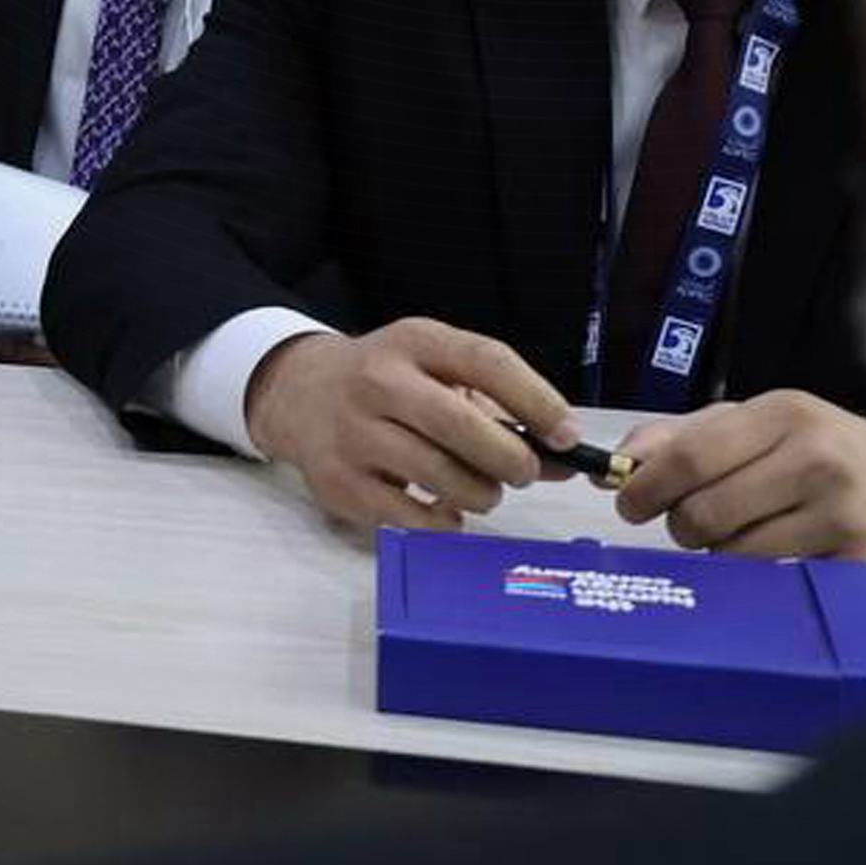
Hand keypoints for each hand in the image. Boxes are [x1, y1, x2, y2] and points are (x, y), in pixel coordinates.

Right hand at [240, 317, 575, 533]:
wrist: (299, 393)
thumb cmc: (390, 384)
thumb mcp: (436, 369)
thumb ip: (497, 407)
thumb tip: (561, 458)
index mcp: (414, 342)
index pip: (486, 360)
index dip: (536, 400)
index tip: (566, 436)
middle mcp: (377, 381)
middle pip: (459, 424)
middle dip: (509, 458)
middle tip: (522, 472)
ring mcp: (352, 432)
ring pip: (439, 476)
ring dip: (480, 493)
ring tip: (482, 490)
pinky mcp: (338, 481)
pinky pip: (410, 517)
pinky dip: (443, 522)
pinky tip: (444, 509)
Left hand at [611, 391, 865, 562]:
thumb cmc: (826, 456)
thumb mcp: (763, 428)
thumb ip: (687, 437)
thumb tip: (612, 464)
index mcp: (786, 413)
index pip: (689, 457)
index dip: (646, 487)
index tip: (628, 505)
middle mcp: (818, 457)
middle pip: (704, 512)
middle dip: (683, 528)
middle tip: (695, 529)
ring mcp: (845, 512)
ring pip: (736, 555)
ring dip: (725, 557)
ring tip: (755, 540)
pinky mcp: (865, 564)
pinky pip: (777, 586)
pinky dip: (765, 583)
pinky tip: (785, 563)